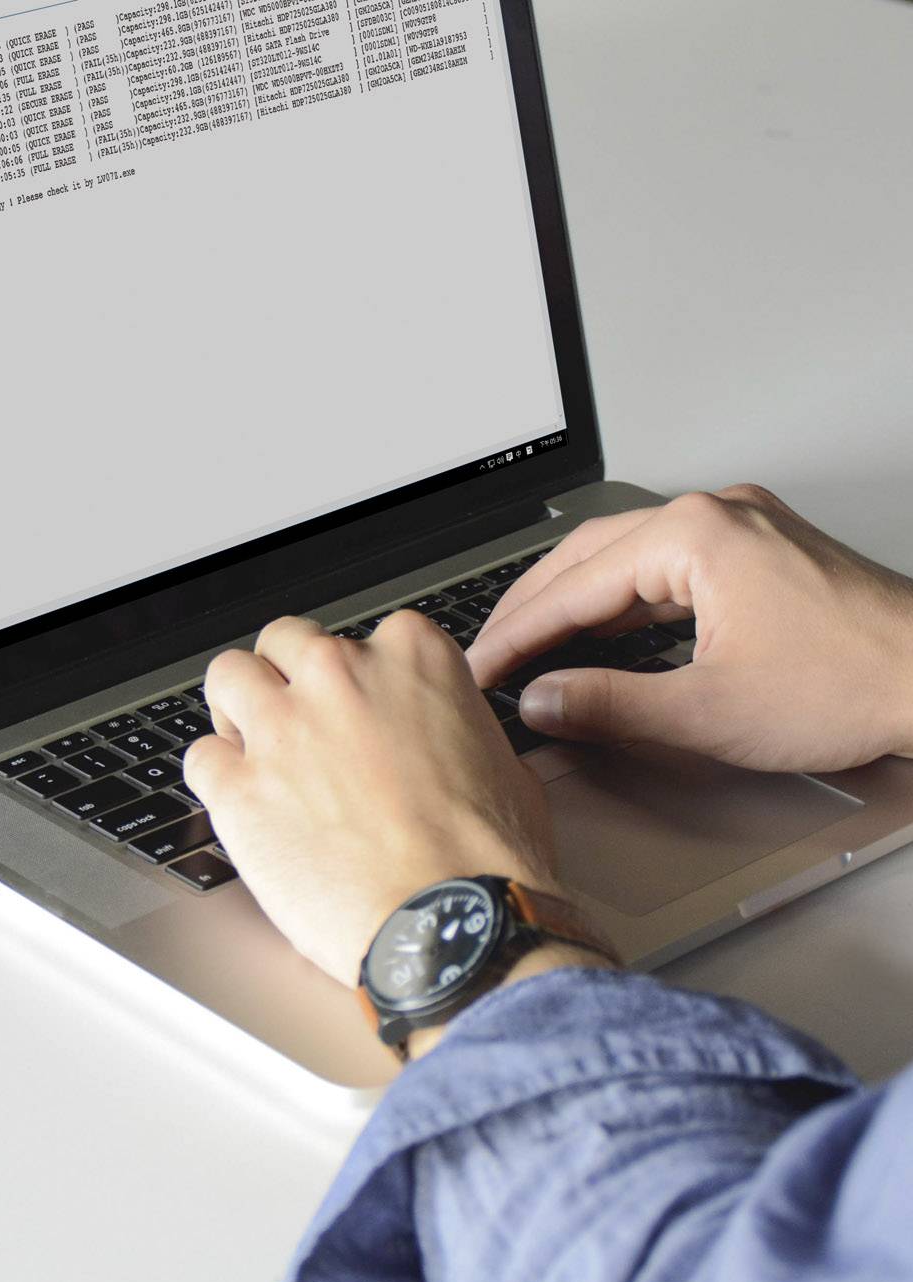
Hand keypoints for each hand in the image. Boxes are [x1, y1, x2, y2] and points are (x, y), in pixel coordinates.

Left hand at [185, 614, 561, 986]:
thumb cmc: (485, 860)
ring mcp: (280, 727)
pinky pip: (199, 757)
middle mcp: (338, 676)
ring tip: (256, 750)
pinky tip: (240, 804)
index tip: (355, 709)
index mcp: (409, 657)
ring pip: (227, 676)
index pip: (360, 637)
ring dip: (237, 708)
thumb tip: (443, 741)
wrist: (451, 924)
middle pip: (283, 642)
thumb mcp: (502, 764)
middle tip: (299, 724)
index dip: (353, 679)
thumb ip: (453, 728)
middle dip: (287, 678)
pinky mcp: (236, 786)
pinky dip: (215, 777)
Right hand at [469, 485, 912, 771]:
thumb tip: (542, 702)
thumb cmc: (856, 686)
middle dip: (532, 607)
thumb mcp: (708, 712)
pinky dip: (625, 599)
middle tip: (489, 654)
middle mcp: (718, 515)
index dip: (515, 635)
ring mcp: (745, 527)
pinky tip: (605, 630)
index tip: (480, 669)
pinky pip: (670, 564)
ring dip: (577, 601)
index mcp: (695, 536)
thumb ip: (607, 705)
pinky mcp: (766, 550)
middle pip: (590, 555)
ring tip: (532, 644)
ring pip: (629, 556)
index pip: (572, 587)